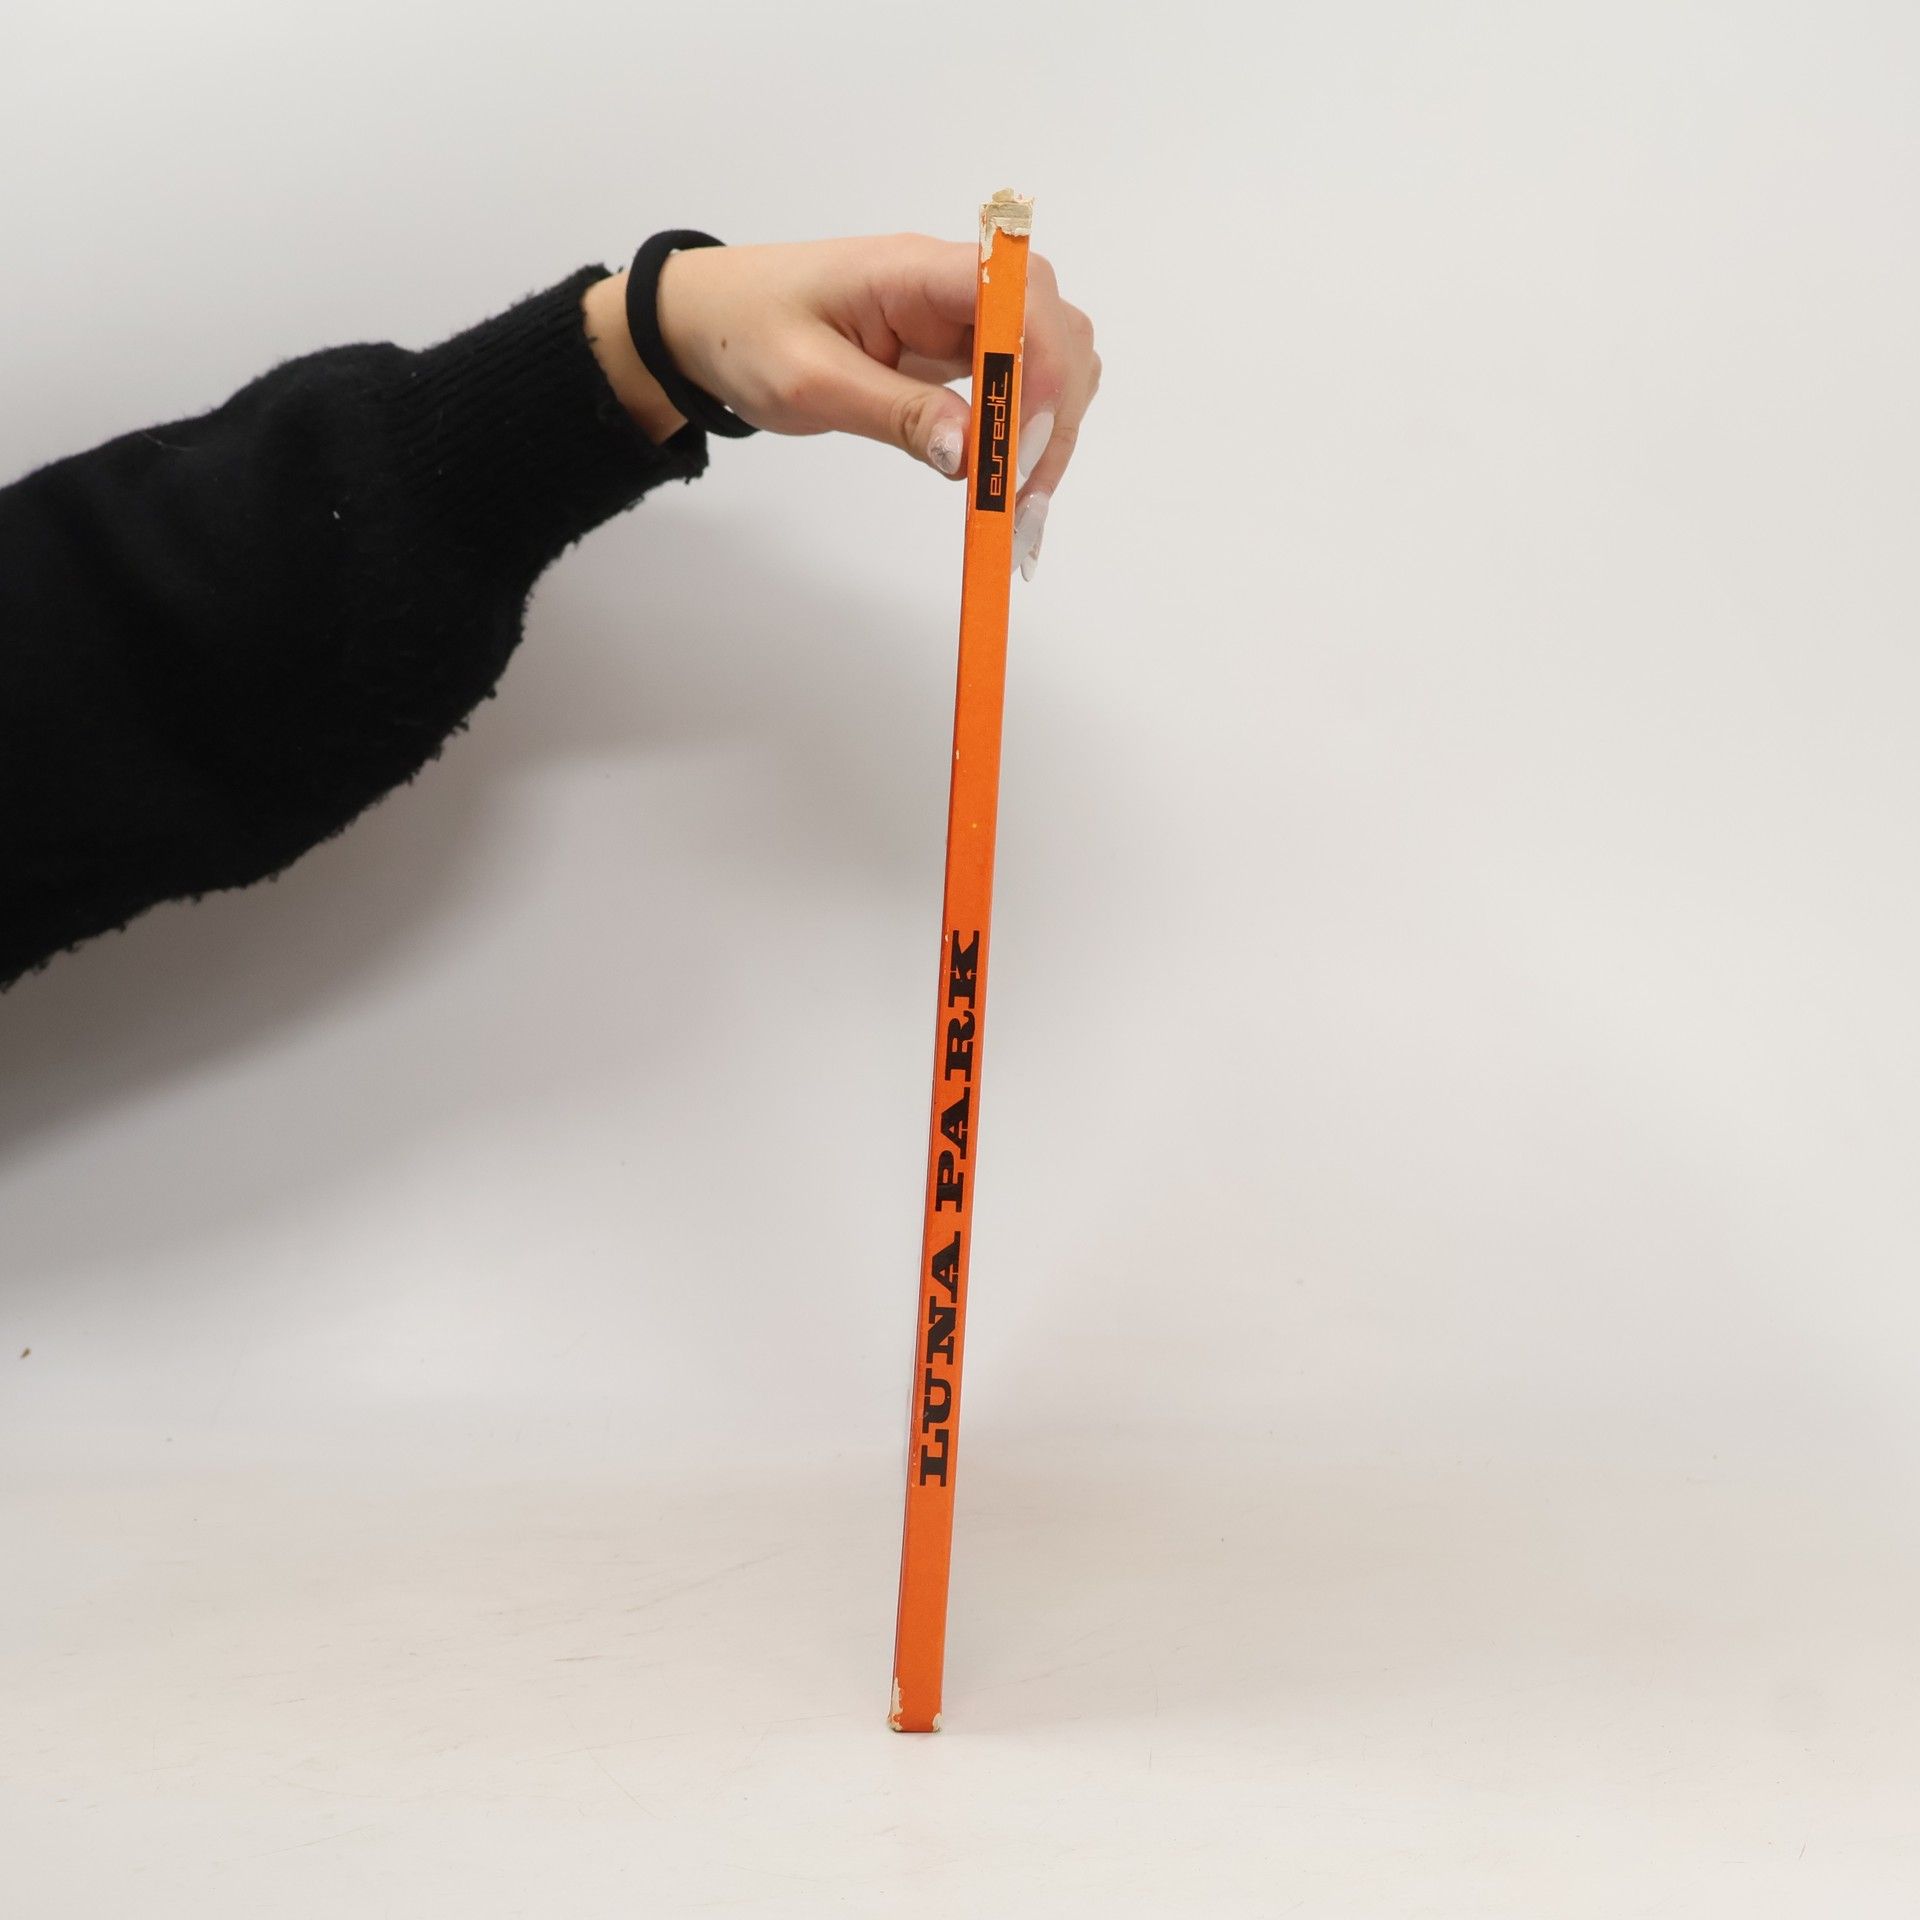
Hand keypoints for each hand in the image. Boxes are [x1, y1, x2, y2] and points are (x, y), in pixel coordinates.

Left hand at [585, 233, 1099, 578]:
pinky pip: (1018, 380)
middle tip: (1024, 493)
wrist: (711, 320)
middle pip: (1052, 322)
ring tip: (1020, 496)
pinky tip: (1009, 476)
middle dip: (1053, 409)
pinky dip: (1028, 428)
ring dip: (1049, 423)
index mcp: (913, 270)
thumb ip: (895, 415)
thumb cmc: (748, 334)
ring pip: (1050, 353)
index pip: (1018, 291)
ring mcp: (958, 316)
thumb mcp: (810, 384)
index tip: (1021, 441)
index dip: (1040, 363)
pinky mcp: (955, 348)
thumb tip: (969, 453)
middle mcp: (951, 283)